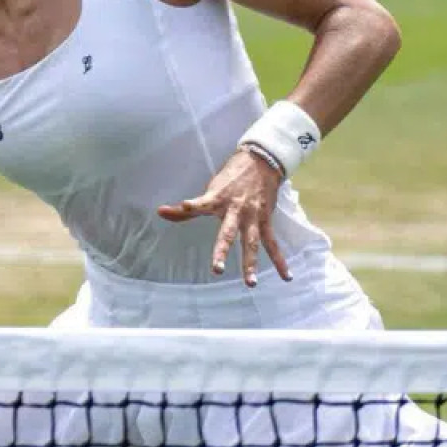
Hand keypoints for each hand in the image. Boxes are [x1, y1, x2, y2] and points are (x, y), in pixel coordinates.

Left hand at [156, 148, 291, 286]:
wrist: (261, 162)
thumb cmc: (231, 179)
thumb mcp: (210, 190)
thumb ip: (187, 209)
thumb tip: (160, 212)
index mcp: (218, 200)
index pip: (202, 203)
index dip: (193, 205)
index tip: (186, 206)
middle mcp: (236, 210)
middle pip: (227, 233)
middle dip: (222, 250)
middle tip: (217, 270)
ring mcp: (253, 217)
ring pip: (251, 243)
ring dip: (251, 263)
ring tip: (251, 283)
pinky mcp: (266, 220)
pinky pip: (272, 244)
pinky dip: (280, 260)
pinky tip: (286, 276)